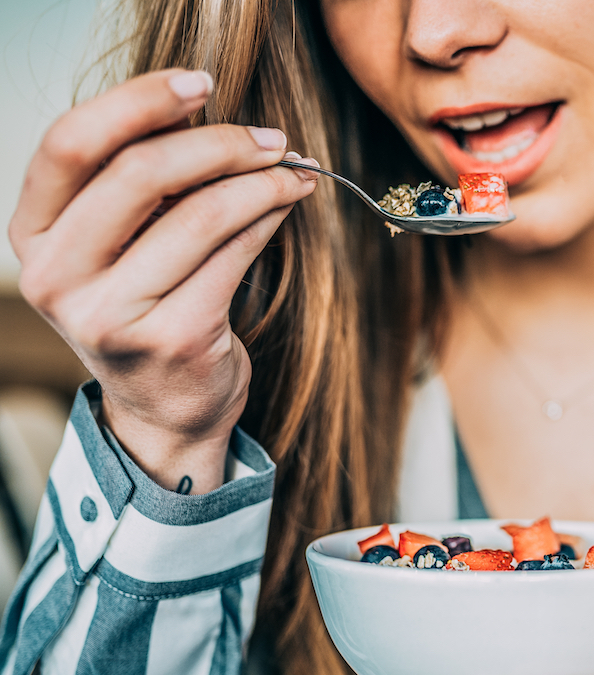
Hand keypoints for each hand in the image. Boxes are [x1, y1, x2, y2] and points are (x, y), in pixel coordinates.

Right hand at [9, 69, 318, 492]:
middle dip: (220, 143)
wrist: (166, 407)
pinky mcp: (174, 338)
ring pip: (201, 214)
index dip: (138, 102)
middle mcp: (58, 277)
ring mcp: (112, 314)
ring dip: (260, 182)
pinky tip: (285, 208)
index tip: (200, 83)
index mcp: (35, 236)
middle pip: (140, 173)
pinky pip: (235, 255)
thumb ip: (140, 185)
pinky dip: (267, 220)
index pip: (71, 144)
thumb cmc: (149, 306)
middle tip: (271, 138)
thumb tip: (213, 112)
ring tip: (293, 171)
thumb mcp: (118, 246)